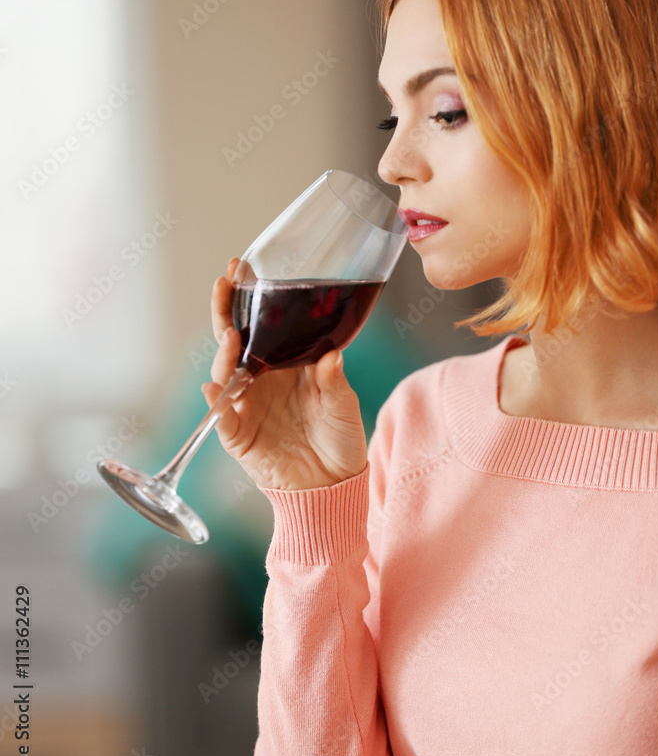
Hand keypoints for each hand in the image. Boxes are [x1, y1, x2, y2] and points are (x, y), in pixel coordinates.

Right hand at [201, 258, 368, 490]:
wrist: (331, 485)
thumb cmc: (340, 438)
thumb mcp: (343, 403)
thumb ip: (334, 379)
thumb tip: (332, 354)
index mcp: (284, 364)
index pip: (261, 324)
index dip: (250, 298)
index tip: (244, 269)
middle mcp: (260, 379)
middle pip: (234, 338)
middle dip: (225, 310)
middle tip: (224, 282)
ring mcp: (245, 404)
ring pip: (225, 371)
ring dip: (225, 352)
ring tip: (232, 336)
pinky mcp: (237, 434)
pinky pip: (222, 415)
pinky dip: (217, 402)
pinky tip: (216, 387)